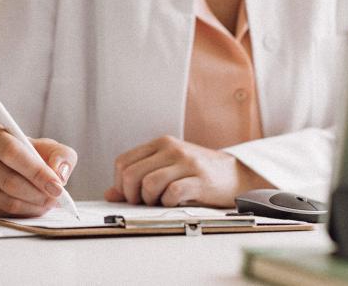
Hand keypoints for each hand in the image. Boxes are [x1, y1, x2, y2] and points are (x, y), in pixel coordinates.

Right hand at [0, 124, 77, 216]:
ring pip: (6, 200)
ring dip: (33, 205)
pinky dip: (24, 213)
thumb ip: (61, 155)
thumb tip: (60, 174)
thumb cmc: (29, 153)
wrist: (7, 165)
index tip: (58, 186)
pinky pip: (2, 213)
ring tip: (50, 202)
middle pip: (8, 180)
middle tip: (57, 198)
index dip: (36, 172)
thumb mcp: (48, 147)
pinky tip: (36, 206)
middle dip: (38, 193)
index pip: (12, 153)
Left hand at [104, 136, 272, 207]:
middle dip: (132, 195)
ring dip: (149, 200)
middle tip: (144, 202)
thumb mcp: (167, 168)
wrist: (236, 175)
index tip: (132, 195)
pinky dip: (168, 203)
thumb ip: (139, 177)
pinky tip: (174, 203)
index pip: (123, 162)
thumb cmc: (198, 173)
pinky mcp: (200, 180)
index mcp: (160, 144)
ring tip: (159, 202)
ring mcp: (186, 163)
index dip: (121, 184)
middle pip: (131, 174)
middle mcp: (171, 149)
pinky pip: (172, 193)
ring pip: (148, 183)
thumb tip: (111, 193)